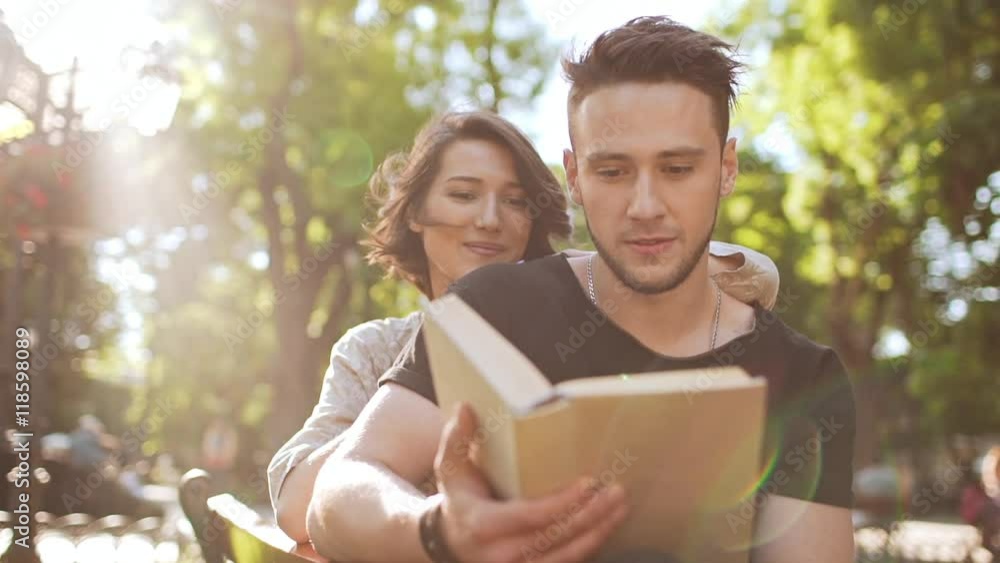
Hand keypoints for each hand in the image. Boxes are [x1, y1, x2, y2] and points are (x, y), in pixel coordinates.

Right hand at [433, 403, 627, 562]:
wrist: (451, 538)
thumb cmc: (458, 496)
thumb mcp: (450, 467)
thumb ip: (457, 438)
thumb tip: (465, 408)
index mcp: (482, 524)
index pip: (530, 516)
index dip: (562, 503)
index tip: (588, 483)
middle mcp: (500, 554)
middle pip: (556, 537)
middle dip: (591, 515)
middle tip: (616, 492)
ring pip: (566, 556)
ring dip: (598, 532)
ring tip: (619, 507)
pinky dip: (589, 545)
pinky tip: (606, 525)